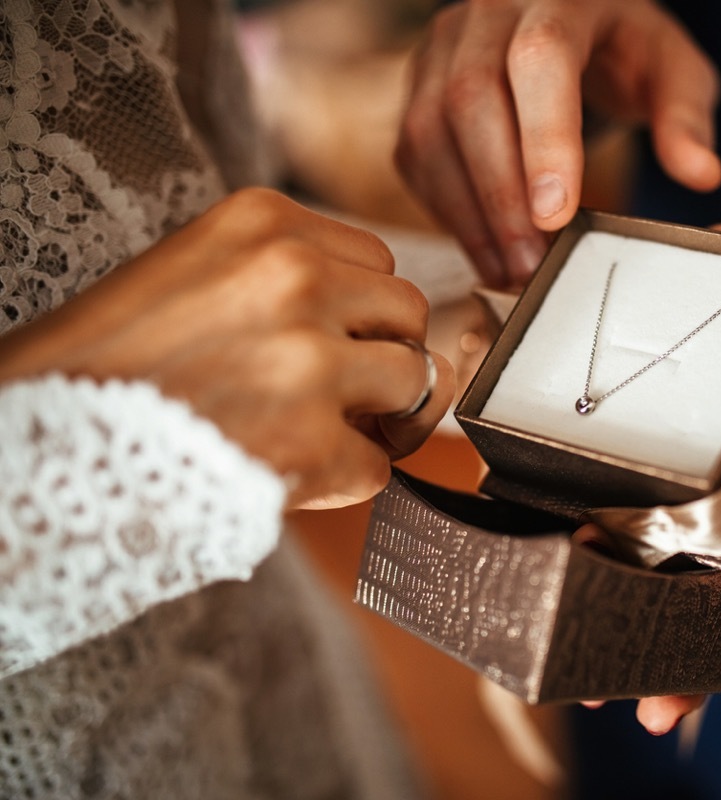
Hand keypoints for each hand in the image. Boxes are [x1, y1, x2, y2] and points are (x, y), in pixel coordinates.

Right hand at [0, 188, 453, 509]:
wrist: (38, 444)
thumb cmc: (106, 364)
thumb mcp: (191, 273)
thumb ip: (283, 277)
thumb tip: (376, 316)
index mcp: (263, 223)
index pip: (376, 262)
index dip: (360, 314)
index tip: (327, 342)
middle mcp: (295, 278)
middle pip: (408, 314)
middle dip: (382, 357)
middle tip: (339, 394)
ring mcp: (309, 361)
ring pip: (416, 382)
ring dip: (382, 417)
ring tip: (324, 434)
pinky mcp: (313, 443)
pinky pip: (382, 465)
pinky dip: (346, 480)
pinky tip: (291, 476)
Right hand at [397, 0, 720, 286]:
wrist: (572, 22)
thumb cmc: (624, 51)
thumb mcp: (672, 70)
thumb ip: (685, 117)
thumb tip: (702, 173)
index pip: (540, 57)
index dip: (543, 138)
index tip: (556, 215)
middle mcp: (487, 15)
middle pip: (471, 99)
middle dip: (501, 196)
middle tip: (532, 266)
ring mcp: (442, 48)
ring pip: (429, 131)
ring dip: (468, 212)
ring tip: (510, 271)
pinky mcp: (418, 88)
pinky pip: (415, 154)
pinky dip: (446, 210)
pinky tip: (485, 249)